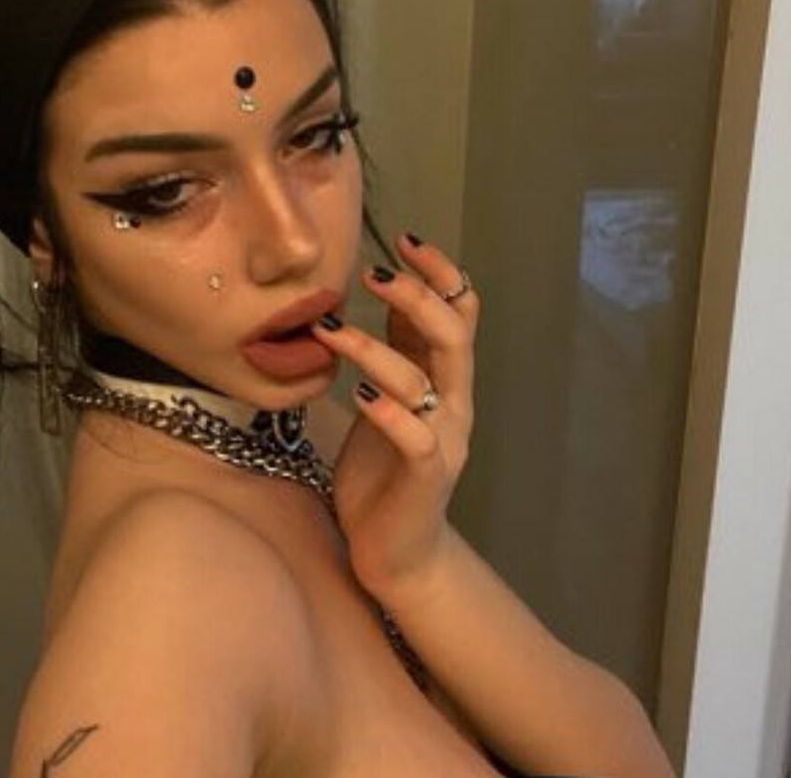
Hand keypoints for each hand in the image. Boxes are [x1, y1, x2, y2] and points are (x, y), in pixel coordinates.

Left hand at [310, 233, 479, 601]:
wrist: (396, 551)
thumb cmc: (384, 470)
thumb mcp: (390, 395)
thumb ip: (398, 349)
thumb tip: (383, 287)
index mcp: (444, 378)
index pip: (460, 311)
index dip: (439, 272)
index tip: (402, 239)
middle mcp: (454, 402)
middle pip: (452, 335)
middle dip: (416, 296)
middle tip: (373, 272)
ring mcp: (445, 439)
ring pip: (425, 381)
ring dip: (375, 349)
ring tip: (330, 330)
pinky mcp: (426, 476)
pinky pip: (416, 437)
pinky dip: (389, 413)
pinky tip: (359, 397)